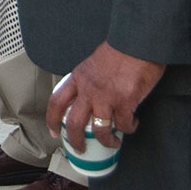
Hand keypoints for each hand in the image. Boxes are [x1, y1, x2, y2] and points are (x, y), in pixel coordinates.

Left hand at [47, 42, 165, 152]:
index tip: (53, 131)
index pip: (56, 101)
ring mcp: (106, 97)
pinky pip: (124, 125)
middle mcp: (89, 89)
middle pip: (74, 123)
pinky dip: (129, 128)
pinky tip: (133, 124)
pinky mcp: (125, 102)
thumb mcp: (95, 62)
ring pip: (100, 130)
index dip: (52, 119)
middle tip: (81, 149)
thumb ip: (90, 80)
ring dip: (107, 141)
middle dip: (76, 141)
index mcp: (79, 77)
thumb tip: (91, 97)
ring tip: (114, 143)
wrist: (138, 41)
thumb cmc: (121, 48)